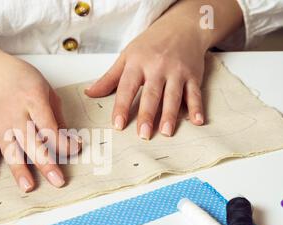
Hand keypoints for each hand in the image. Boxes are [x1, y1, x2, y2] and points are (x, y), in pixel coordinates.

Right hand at [0, 23, 79, 192]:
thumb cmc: (24, 81)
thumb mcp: (47, 91)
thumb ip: (57, 117)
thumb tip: (68, 143)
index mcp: (33, 100)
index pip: (49, 126)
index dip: (63, 141)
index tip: (75, 149)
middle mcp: (15, 114)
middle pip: (31, 142)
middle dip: (46, 163)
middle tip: (58, 181)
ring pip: (10, 149)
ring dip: (18, 169)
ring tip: (28, 186)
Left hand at [86, 23, 205, 138]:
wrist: (182, 27)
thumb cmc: (150, 45)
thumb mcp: (127, 56)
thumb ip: (109, 78)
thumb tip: (89, 93)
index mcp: (138, 64)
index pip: (127, 88)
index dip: (122, 107)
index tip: (118, 124)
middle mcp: (158, 68)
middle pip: (152, 94)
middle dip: (147, 115)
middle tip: (143, 135)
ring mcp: (177, 72)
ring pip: (173, 96)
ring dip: (170, 115)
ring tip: (166, 132)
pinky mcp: (193, 75)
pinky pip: (195, 93)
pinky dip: (197, 108)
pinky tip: (197, 121)